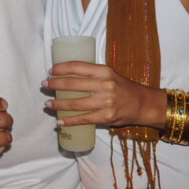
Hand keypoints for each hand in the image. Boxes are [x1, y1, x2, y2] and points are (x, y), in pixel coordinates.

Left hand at [44, 62, 161, 128]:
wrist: (143, 104)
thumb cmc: (123, 88)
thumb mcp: (110, 75)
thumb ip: (92, 74)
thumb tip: (66, 75)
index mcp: (104, 71)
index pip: (77, 66)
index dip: (61, 68)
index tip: (51, 71)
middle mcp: (104, 85)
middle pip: (72, 84)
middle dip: (55, 85)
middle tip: (45, 85)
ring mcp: (106, 102)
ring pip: (75, 104)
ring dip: (58, 105)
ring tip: (48, 104)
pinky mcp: (106, 117)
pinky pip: (83, 119)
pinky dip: (69, 121)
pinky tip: (59, 122)